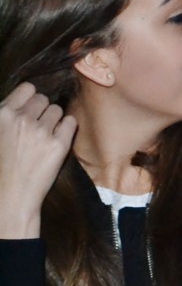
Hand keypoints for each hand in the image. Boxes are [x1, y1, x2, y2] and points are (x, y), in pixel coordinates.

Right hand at [0, 83, 75, 238]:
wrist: (11, 196)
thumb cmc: (1, 167)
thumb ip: (8, 116)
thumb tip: (23, 105)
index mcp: (2, 114)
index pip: (27, 89)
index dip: (30, 98)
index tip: (31, 109)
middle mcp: (21, 119)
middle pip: (43, 99)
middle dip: (42, 110)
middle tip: (39, 126)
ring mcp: (41, 131)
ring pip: (58, 110)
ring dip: (55, 119)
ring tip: (47, 135)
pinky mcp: (59, 145)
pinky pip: (71, 122)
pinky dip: (67, 128)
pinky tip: (59, 138)